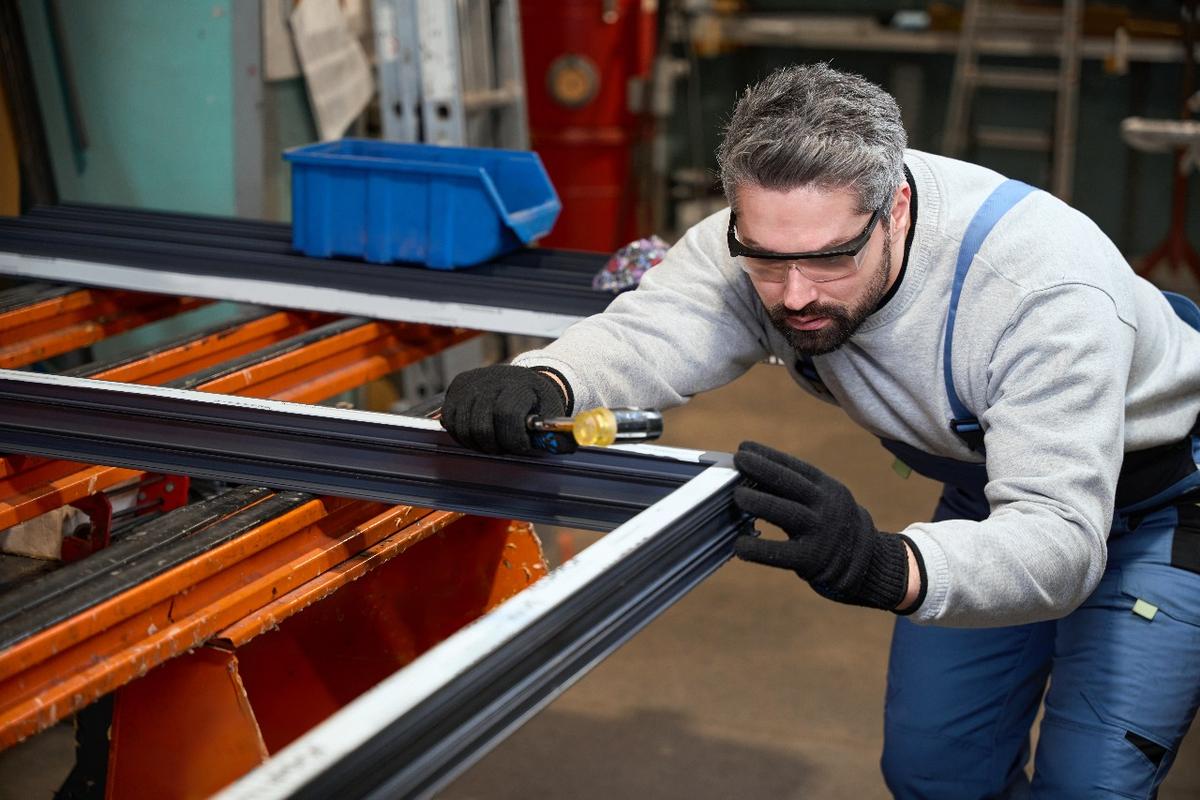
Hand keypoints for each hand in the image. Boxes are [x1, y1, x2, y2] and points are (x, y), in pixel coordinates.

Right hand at [441, 365, 570, 454]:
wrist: (524, 381)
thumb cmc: (539, 402)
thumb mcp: (554, 414)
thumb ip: (559, 435)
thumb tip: (569, 448)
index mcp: (521, 384)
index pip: (507, 415)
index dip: (513, 439)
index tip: (521, 448)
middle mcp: (493, 379)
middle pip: (482, 426)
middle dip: (495, 445)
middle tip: (505, 448)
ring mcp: (472, 382)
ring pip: (463, 426)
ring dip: (478, 443)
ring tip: (493, 442)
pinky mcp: (457, 386)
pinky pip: (450, 421)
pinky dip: (462, 434)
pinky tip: (478, 434)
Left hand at [732, 441, 912, 610]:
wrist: (868, 561)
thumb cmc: (832, 524)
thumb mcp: (824, 500)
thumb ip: (795, 490)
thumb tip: (751, 475)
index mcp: (827, 488)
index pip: (795, 467)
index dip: (768, 455)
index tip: (744, 447)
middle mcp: (826, 506)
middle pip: (791, 484)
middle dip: (762, 469)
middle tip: (738, 461)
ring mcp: (820, 532)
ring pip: (787, 513)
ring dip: (759, 502)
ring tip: (736, 496)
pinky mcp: (813, 559)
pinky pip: (782, 553)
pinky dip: (758, 550)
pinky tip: (739, 545)